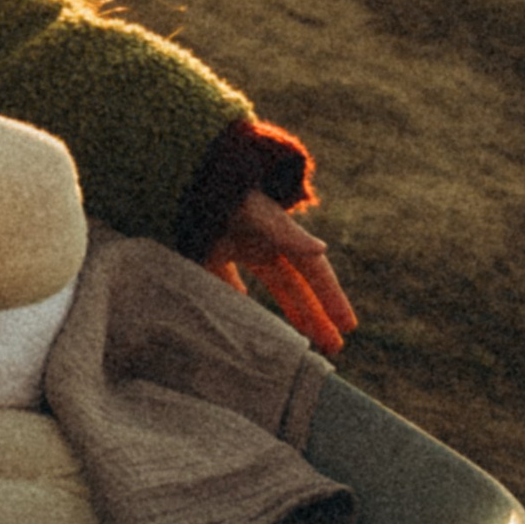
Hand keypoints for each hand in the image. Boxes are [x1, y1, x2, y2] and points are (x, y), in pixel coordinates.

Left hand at [205, 187, 354, 353]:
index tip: (348, 325)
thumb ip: (285, 233)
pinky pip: (227, 281)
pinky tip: (244, 316)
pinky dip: (237, 297)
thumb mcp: (255, 212)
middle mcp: (262, 242)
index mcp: (279, 233)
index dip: (331, 298)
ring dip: (288, 311)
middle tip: (334, 347)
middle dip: (317, 316)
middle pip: (296, 286)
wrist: (176, 177)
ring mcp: (235, 247)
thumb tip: (321, 250)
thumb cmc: (220, 191)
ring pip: (271, 287)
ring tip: (304, 339)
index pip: (313, 272)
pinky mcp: (207, 252)